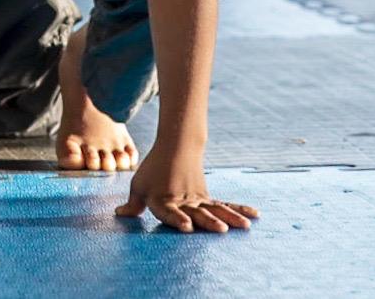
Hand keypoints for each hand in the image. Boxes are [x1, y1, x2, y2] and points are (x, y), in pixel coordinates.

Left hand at [115, 144, 257, 232]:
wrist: (176, 146)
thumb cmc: (154, 169)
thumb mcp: (139, 186)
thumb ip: (133, 204)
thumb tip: (119, 214)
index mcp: (163, 200)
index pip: (170, 212)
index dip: (178, 220)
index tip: (187, 227)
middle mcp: (183, 201)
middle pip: (197, 212)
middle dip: (209, 222)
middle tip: (220, 230)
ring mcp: (197, 199)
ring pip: (216, 209)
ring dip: (230, 218)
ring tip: (243, 226)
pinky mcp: (207, 197)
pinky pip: (225, 204)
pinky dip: (240, 209)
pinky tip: (255, 215)